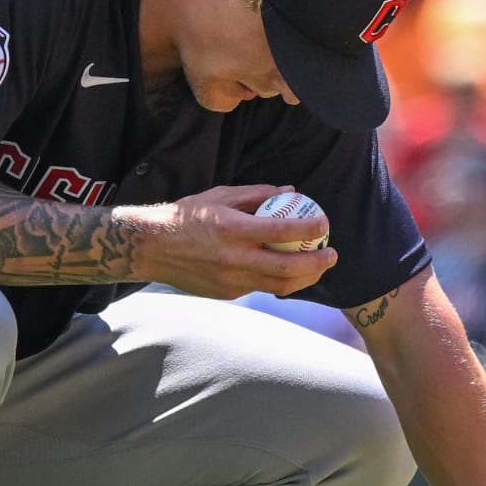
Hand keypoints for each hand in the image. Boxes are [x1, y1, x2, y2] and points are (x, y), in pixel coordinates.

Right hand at [119, 184, 336, 298]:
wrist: (153, 247)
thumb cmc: (187, 216)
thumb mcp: (221, 196)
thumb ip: (257, 194)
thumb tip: (290, 192)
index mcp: (232, 230)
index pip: (281, 232)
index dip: (308, 229)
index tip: (324, 223)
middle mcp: (233, 259)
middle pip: (287, 269)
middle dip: (316, 263)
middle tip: (332, 254)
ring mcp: (231, 280)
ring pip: (278, 286)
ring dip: (305, 278)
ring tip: (318, 267)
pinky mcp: (228, 293)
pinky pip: (261, 287)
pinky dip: (280, 280)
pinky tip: (290, 271)